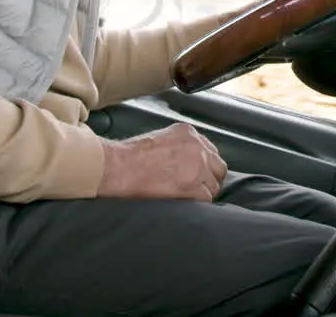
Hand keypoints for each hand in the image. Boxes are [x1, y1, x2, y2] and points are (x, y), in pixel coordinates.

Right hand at [95, 123, 226, 201]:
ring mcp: (197, 166)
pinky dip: (196, 203)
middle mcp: (197, 146)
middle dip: (209, 178)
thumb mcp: (160, 139)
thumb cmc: (130, 156)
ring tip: (184, 196)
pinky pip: (207, 198)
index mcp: (188, 133)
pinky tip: (182, 202)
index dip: (204, 166)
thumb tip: (187, 161)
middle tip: (195, 187)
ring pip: (214, 185)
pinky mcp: (193, 186)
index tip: (196, 174)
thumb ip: (180, 146)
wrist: (117, 167)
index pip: (210, 151)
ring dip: (202, 192)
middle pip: (218, 167)